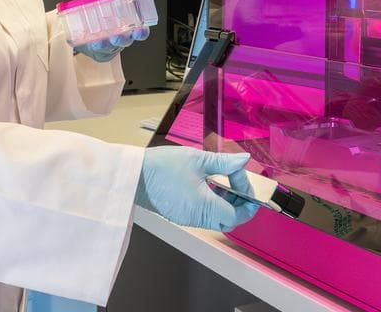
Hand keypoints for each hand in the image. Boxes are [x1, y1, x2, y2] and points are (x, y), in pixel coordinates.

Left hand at [71, 0, 149, 62]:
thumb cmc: (91, 10)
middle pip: (126, 41)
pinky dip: (95, 50)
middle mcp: (121, 36)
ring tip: (98, 42)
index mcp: (126, 23)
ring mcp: (110, 46)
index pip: (140, 30)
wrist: (76, 23)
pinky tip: (91, 45)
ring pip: (110, 48)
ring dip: (105, 45)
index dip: (142, 31)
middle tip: (117, 37)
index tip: (140, 30)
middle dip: (122, 40)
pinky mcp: (99, 53)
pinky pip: (99, 54)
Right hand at [135, 147, 258, 231]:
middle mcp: (196, 218)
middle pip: (228, 221)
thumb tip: (244, 160)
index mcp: (204, 206)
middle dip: (238, 204)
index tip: (245, 185)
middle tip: (236, 183)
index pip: (236, 216)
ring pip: (216, 219)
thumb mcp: (197, 159)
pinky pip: (203, 217)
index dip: (246, 203)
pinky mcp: (179, 216)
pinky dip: (211, 205)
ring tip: (221, 182)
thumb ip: (224, 162)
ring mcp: (187, 219)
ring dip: (224, 204)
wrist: (134, 175)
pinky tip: (206, 186)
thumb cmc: (163, 166)